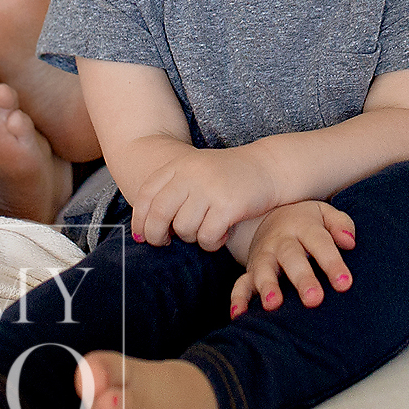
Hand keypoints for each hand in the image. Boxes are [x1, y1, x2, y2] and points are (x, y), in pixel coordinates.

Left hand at [131, 145, 276, 251]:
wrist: (268, 167)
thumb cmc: (227, 177)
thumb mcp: (195, 173)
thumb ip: (171, 191)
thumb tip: (142, 228)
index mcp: (179, 165)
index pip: (147, 194)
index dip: (140, 218)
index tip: (141, 235)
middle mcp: (191, 175)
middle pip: (159, 213)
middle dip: (157, 235)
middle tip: (164, 243)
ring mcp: (209, 189)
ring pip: (184, 228)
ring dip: (191, 238)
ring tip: (203, 232)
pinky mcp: (228, 206)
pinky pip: (206, 237)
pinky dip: (210, 243)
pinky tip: (220, 236)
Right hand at [228, 201, 355, 315]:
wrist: (269, 215)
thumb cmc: (307, 223)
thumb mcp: (325, 214)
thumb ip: (341, 225)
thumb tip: (349, 242)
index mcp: (303, 226)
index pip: (320, 243)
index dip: (332, 263)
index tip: (344, 284)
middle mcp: (281, 241)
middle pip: (291, 258)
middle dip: (302, 279)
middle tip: (314, 300)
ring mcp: (263, 256)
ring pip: (263, 270)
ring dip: (267, 287)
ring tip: (273, 305)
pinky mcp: (249, 270)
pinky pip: (240, 284)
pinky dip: (238, 299)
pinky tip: (239, 315)